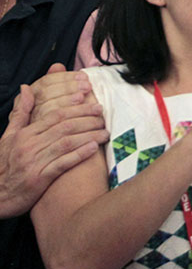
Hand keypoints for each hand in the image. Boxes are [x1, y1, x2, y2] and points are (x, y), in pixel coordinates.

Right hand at [0, 71, 107, 217]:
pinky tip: (93, 148)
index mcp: (24, 134)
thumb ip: (20, 114)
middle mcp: (30, 146)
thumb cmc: (4, 165)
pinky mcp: (39, 179)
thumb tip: (26, 88)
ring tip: (105, 131)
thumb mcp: (8, 137)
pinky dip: (79, 155)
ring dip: (88, 135)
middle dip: (86, 119)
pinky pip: (62, 164)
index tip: (89, 100)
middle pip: (64, 127)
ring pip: (66, 143)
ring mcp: (34, 163)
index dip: (73, 106)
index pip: (53, 115)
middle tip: (102, 115)